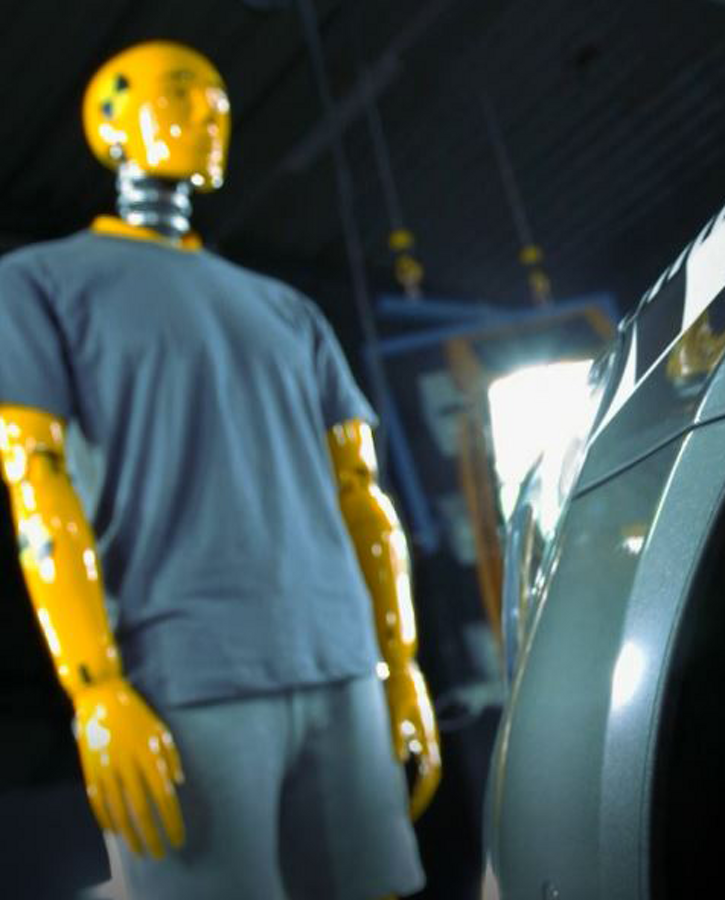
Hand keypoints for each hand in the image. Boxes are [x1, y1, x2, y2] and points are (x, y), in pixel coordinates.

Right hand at [72, 677, 184, 857]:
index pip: (164, 797)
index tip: (179, 839)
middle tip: (160, 854)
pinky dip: (106, 820)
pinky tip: (115, 832)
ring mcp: (106, 767)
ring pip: (119, 811)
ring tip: (139, 850)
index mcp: (149, 754)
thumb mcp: (161, 730)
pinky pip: (97, 802)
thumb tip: (178, 784)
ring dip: (130, 834)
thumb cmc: (136, 713)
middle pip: (142, 809)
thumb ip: (172, 757)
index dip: (172, 821)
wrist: (100, 698)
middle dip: (153, 835)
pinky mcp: (89, 769)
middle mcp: (128, 764)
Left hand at [384, 661, 440, 820]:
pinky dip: (412, 772)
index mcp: (428, 735)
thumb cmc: (398, 686)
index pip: (430, 775)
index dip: (422, 796)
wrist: (402, 666)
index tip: (410, 814)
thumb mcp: (395, 709)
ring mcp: (424, 734)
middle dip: (420, 797)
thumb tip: (400, 760)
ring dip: (417, 786)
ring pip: (426, 768)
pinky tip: (398, 779)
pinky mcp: (416, 728)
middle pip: (430, 776)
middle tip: (406, 816)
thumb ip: (397, 734)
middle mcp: (430, 738)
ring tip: (403, 804)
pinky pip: (418, 756)